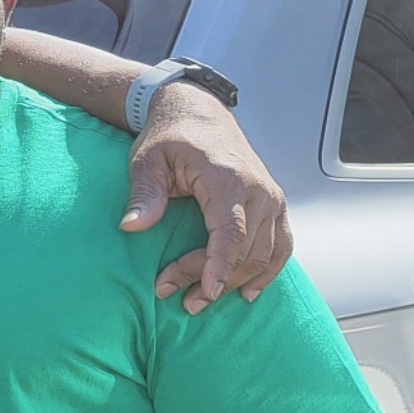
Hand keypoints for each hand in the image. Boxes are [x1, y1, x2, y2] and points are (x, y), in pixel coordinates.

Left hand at [122, 83, 292, 312]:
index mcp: (228, 179)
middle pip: (245, 249)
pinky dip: (268, 270)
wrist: (199, 112)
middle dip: (213, 280)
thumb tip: (131, 227)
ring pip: (265, 253)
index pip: (230, 232)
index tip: (205, 292)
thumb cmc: (170, 137)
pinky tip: (247, 291)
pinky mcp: (275, 204)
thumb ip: (144, 194)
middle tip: (179, 298)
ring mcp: (272, 198)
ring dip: (236, 282)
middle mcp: (259, 190)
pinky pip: (282, 245)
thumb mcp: (147, 160)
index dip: (218, 266)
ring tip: (201, 300)